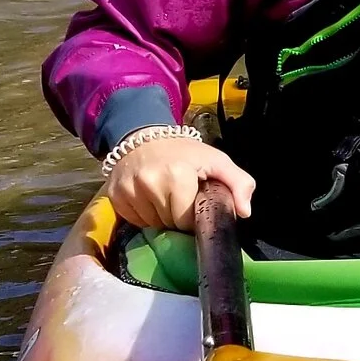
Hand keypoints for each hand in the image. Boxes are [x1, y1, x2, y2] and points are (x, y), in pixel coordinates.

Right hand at [106, 136, 256, 230]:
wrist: (144, 136)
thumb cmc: (184, 152)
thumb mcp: (217, 161)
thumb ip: (239, 183)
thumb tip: (245, 212)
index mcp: (177, 176)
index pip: (188, 220)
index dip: (194, 216)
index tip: (194, 202)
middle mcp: (149, 183)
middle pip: (170, 223)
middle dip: (178, 216)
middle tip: (180, 197)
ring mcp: (128, 190)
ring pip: (152, 225)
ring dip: (161, 217)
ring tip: (164, 196)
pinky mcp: (115, 196)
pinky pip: (136, 221)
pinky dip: (144, 214)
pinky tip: (149, 198)